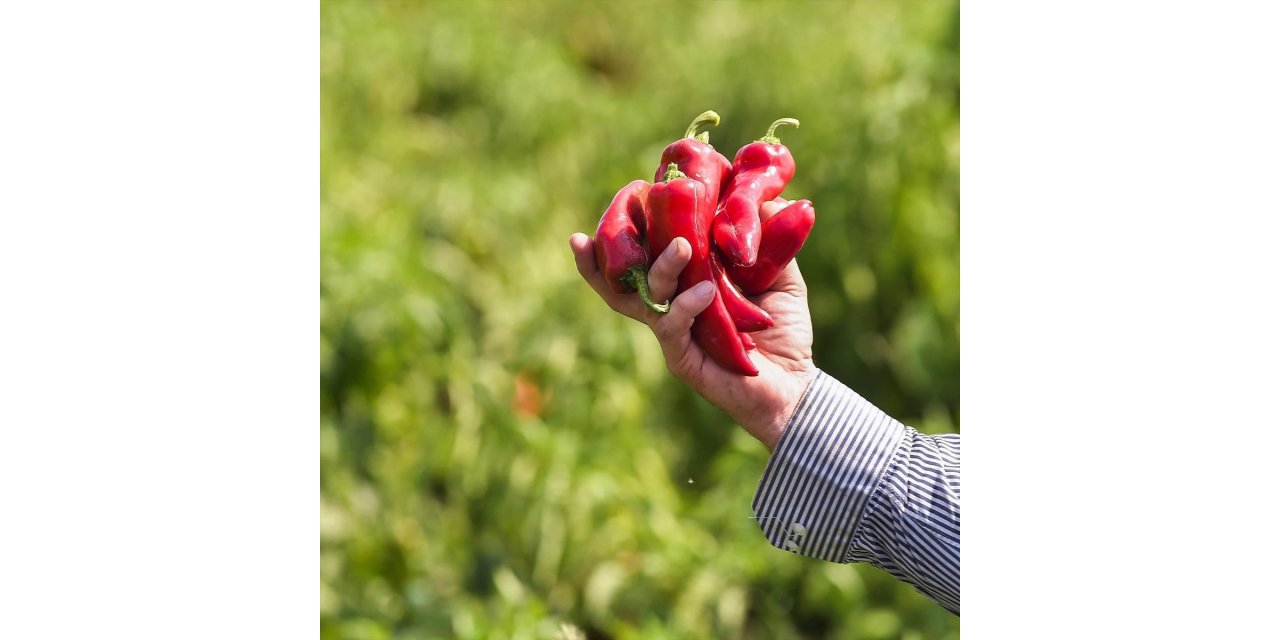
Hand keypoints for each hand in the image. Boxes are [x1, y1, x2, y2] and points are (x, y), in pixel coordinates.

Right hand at [569, 200, 817, 449]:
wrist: (795, 384)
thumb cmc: (782, 330)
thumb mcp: (780, 275)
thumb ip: (769, 238)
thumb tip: (765, 196)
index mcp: (683, 284)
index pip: (643, 256)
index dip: (622, 233)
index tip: (624, 197)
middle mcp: (669, 307)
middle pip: (621, 281)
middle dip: (604, 256)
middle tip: (603, 227)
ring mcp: (673, 333)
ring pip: (646, 298)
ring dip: (661, 268)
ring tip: (682, 246)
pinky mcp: (682, 359)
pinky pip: (672, 328)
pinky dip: (686, 306)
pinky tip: (706, 291)